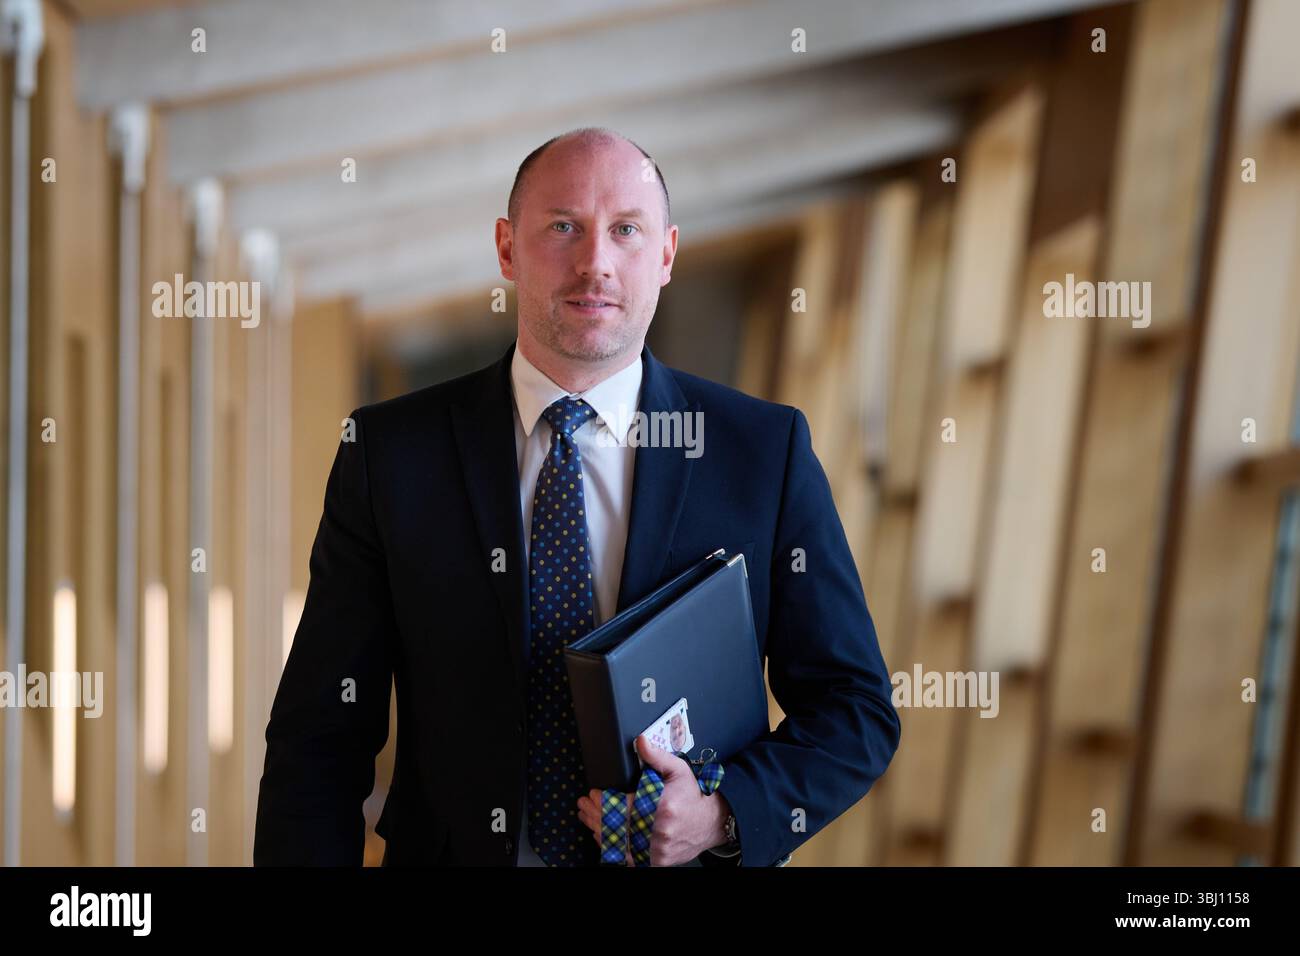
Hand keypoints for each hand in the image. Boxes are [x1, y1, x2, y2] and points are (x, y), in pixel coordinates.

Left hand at [576, 734, 728, 866]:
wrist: (711, 822)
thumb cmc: (693, 796)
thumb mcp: (678, 770)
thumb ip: (657, 756)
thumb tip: (641, 741)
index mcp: (664, 807)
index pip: (624, 806)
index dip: (604, 801)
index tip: (593, 794)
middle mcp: (660, 831)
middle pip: (618, 826)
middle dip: (596, 814)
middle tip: (584, 805)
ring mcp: (658, 849)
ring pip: (620, 843)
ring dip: (599, 830)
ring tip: (587, 818)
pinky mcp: (658, 861)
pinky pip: (628, 857)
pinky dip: (613, 846)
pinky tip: (601, 836)